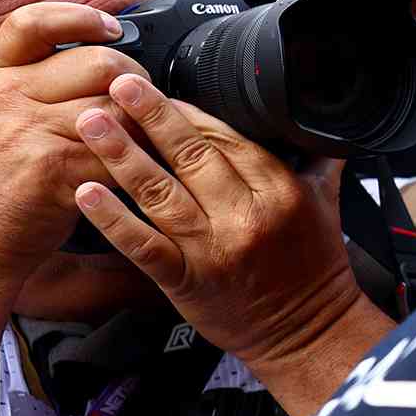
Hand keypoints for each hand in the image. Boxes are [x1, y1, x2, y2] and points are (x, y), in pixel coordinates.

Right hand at [0, 3, 142, 305]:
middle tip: (147, 107)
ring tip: (154, 143)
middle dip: (136, 82)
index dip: (75, 18)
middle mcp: (6, 95)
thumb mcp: (2, 123)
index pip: (31, 26)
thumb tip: (98, 68)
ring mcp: (27, 128)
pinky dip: (143, 162)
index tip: (110, 26)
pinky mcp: (52, 166)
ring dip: (147, 126)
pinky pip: (119, 152)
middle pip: (97, 64)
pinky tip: (149, 173)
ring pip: (116, 108)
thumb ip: (36, 92)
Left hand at [72, 72, 390, 415]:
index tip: (161, 89)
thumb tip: (314, 121)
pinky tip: (87, 194)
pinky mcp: (187, 280)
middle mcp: (246, 216)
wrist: (307, 332)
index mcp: (280, 191)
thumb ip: (316, 161)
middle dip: (151, 115)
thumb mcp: (327, 205)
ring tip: (90, 122)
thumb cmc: (315, 268)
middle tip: (117, 82)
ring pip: (160, 192)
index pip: (228, 137)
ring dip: (121, 154)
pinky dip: (113, 219)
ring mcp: (214, 249)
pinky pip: (143, 244)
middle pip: (191, 155)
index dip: (189, 111)